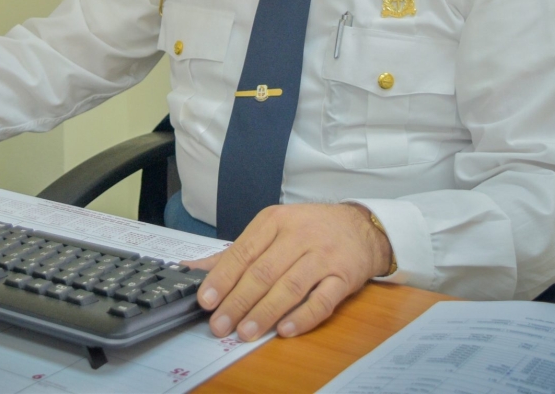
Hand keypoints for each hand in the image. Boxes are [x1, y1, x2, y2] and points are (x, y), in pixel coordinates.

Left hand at [184, 203, 391, 340]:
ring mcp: (323, 256)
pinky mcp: (344, 277)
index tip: (206, 301)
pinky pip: (322, 300)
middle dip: (238, 301)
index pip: (243, 252)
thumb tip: (193, 270)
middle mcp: (298, 235)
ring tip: (245, 333)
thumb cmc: (309, 229)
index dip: (223, 278)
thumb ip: (236, 253)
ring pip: (289, 287)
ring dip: (265, 312)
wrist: (361, 227)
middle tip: (220, 325)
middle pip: (263, 272)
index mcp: (274, 221)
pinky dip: (302, 316)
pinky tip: (284, 329)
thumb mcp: (272, 230)